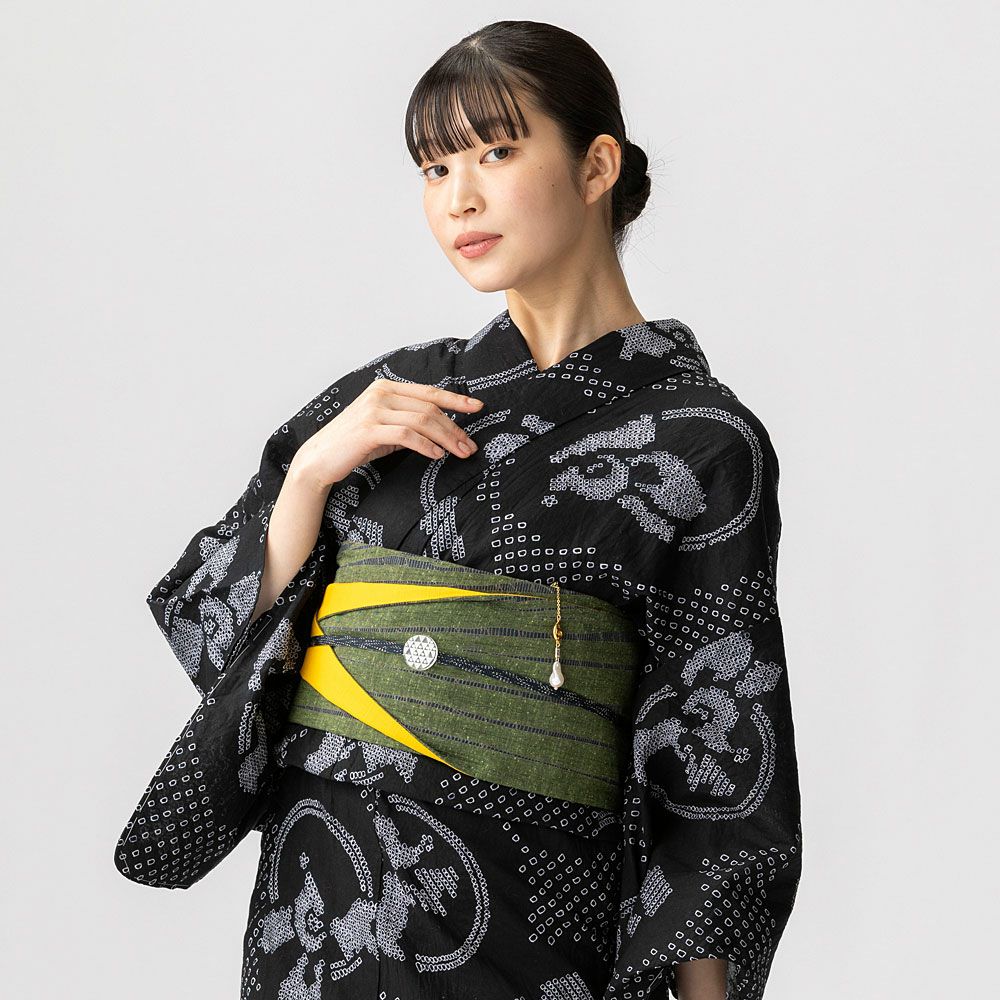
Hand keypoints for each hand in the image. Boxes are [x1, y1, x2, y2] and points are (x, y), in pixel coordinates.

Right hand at [291, 378, 483, 490]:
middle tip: (471, 445)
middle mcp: (381, 394)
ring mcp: (374, 410)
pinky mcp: (369, 430)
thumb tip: (441, 428)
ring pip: (422, 420)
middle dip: (455, 427)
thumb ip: (408, 421)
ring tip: (460, 452)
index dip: (455, 400)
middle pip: (430, 408)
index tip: (477, 407)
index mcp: (386, 388)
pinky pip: (406, 435)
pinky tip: (437, 455)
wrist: (319, 458)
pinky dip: (425, 445)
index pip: (429, 392)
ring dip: (446, 438)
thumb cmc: (354, 444)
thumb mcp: (385, 427)